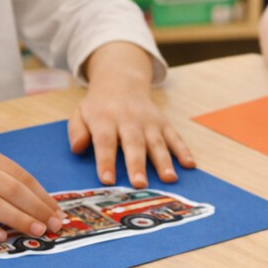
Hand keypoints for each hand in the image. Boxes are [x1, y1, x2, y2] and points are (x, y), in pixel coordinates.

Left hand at [70, 85, 194, 188]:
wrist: (122, 82)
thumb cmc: (99, 107)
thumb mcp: (80, 113)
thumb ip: (77, 130)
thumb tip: (77, 148)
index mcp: (105, 119)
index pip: (105, 141)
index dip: (106, 161)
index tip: (107, 180)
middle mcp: (129, 120)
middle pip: (134, 144)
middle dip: (137, 165)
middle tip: (140, 184)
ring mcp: (149, 122)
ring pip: (157, 142)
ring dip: (164, 161)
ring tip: (169, 179)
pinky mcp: (163, 123)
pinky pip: (175, 137)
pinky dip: (183, 150)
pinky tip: (190, 164)